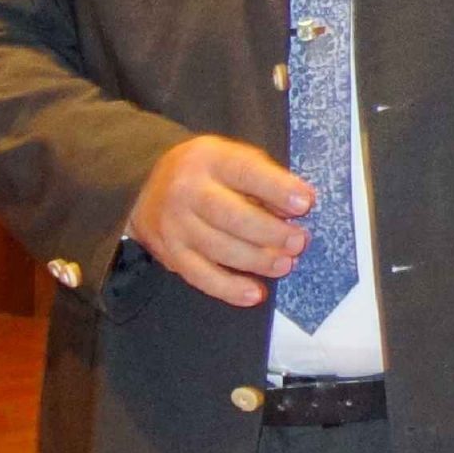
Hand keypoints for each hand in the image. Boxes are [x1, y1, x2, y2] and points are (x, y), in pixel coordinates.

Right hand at [125, 135, 312, 308]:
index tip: (305, 203)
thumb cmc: (210, 174)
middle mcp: (186, 190)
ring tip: (285, 265)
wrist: (148, 186)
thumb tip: (300, 205)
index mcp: (209, 159)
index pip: (245, 172)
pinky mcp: (169, 254)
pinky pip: (200, 276)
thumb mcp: (235, 159)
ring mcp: (174, 225)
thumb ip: (266, 179)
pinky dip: (229, 289)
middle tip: (299, 241)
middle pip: (230, 215)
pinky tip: (255, 294)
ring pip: (218, 248)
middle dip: (270, 232)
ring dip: (257, 261)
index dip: (277, 189)